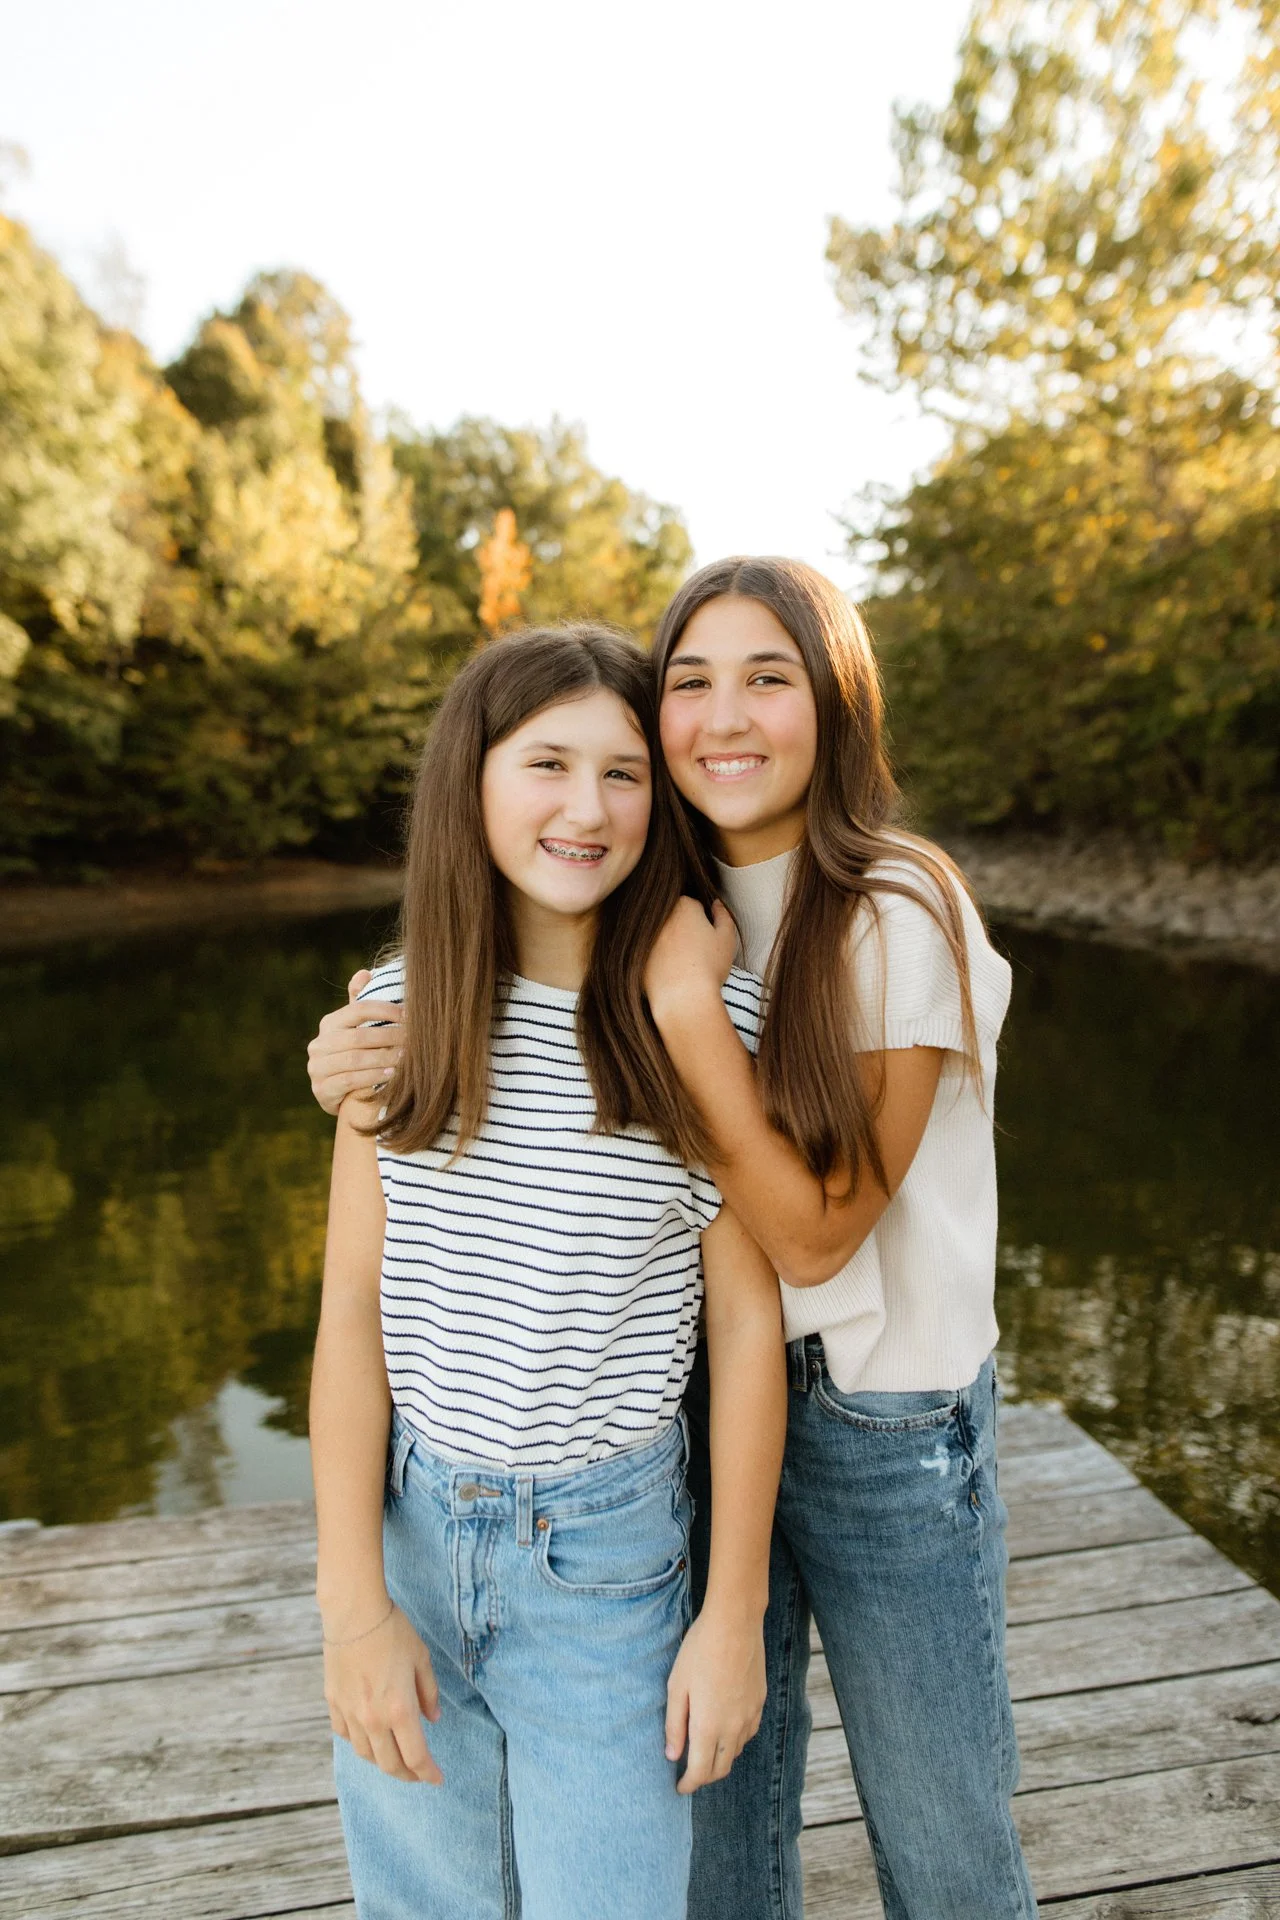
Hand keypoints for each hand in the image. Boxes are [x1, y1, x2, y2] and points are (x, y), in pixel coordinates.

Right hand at [307, 970, 402, 1115]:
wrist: (340, 1095)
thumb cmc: (355, 1055)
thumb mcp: (356, 1029)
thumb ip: (359, 1003)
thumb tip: (365, 973)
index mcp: (330, 1023)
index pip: (358, 1009)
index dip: (386, 1011)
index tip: (410, 1016)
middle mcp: (319, 1044)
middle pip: (358, 1036)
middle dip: (389, 1037)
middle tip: (413, 1040)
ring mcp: (317, 1068)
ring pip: (354, 1059)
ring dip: (384, 1058)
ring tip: (406, 1058)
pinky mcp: (321, 1090)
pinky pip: (349, 1081)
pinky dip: (372, 1077)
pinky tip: (391, 1076)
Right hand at [323, 1600, 443, 1783]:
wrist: (354, 1613)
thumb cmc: (393, 1631)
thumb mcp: (421, 1659)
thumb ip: (428, 1693)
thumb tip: (433, 1719)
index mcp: (400, 1710)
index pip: (416, 1757)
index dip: (428, 1774)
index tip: (437, 1779)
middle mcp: (373, 1719)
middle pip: (390, 1765)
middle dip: (408, 1775)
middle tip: (419, 1775)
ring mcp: (350, 1714)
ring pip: (366, 1755)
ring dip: (383, 1762)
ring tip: (396, 1757)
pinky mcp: (334, 1703)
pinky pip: (346, 1735)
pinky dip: (361, 1742)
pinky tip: (370, 1736)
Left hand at [644, 899, 737, 1026]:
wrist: (683, 998)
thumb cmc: (709, 967)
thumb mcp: (727, 938)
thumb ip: (723, 915)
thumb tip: (716, 904)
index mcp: (683, 906)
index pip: (694, 907)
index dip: (703, 923)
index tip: (706, 939)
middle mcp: (659, 916)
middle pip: (674, 919)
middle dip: (683, 930)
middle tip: (695, 953)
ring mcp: (643, 936)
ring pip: (659, 937)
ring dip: (668, 945)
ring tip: (683, 966)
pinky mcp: (634, 956)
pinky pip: (648, 955)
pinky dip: (656, 961)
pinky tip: (668, 975)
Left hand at [665, 1605, 766, 1794]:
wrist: (735, 1623)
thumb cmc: (700, 1651)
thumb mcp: (677, 1686)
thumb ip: (674, 1725)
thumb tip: (672, 1756)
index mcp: (708, 1726)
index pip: (700, 1772)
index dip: (688, 1784)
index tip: (679, 1788)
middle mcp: (733, 1728)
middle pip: (721, 1769)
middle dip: (704, 1777)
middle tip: (689, 1773)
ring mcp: (750, 1716)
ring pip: (735, 1752)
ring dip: (720, 1758)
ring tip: (704, 1749)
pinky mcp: (760, 1702)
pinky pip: (748, 1733)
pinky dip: (734, 1741)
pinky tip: (724, 1728)